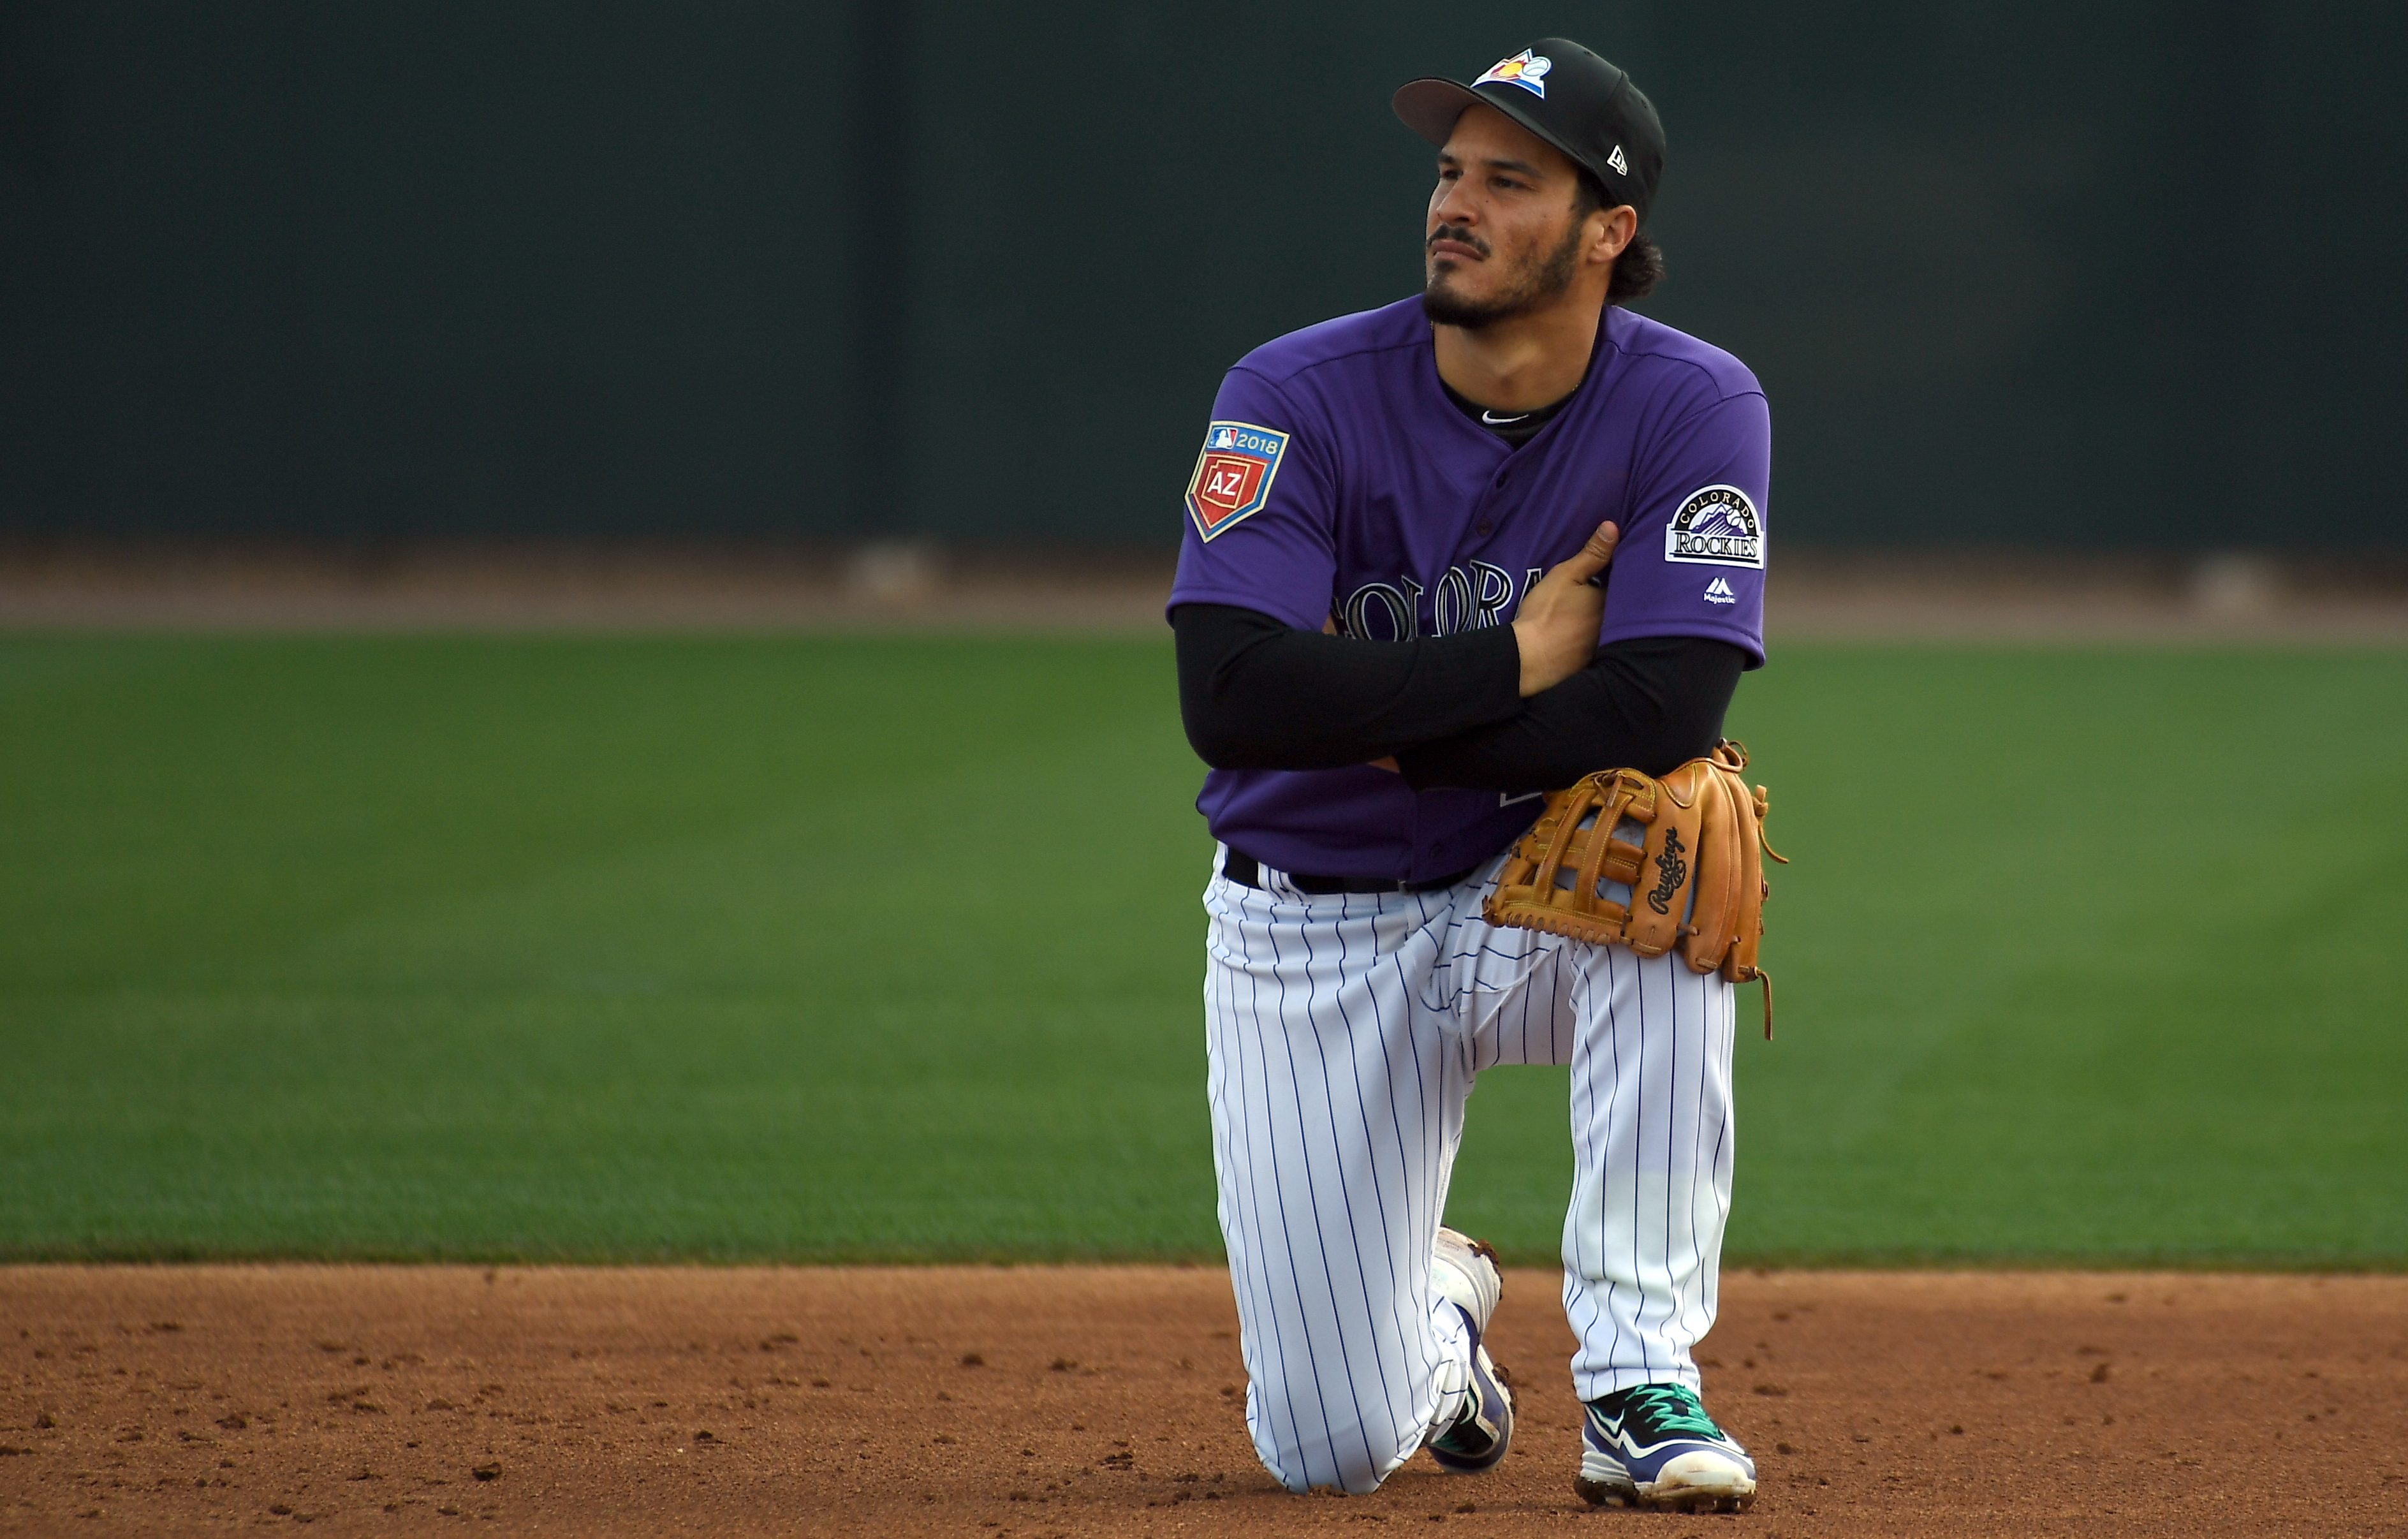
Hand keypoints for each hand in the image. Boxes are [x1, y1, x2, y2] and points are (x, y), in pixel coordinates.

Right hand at [1509, 520, 1619, 695]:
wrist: (1528, 659)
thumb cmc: (1545, 613)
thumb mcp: (1566, 575)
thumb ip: (1592, 553)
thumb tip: (1613, 526)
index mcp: (1612, 602)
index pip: (1627, 584)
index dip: (1623, 575)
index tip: (1620, 567)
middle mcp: (1616, 627)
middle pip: (1623, 608)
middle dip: (1620, 599)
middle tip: (1608, 590)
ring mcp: (1606, 648)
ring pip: (1614, 630)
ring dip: (1612, 622)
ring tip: (1596, 614)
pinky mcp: (1593, 665)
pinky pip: (1603, 649)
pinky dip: (1597, 641)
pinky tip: (1586, 638)